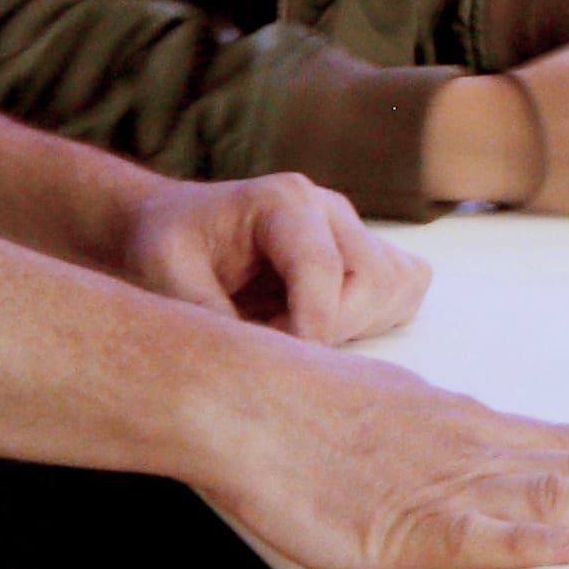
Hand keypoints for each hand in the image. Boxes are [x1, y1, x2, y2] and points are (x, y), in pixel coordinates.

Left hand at [128, 171, 428, 347]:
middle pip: (368, 281)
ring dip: (351, 327)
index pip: (322, 267)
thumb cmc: (168, 245)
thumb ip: (209, 313)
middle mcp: (329, 208)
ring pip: (392, 289)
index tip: (277, 368)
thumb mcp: (166, 273)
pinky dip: (374, 319)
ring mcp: (353, 229)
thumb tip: (257, 363)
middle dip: (327, 330)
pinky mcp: (367, 252)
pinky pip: (402, 290)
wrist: (174, 226)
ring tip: (291, 334)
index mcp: (283, 200)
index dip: (307, 328)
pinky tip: (323, 328)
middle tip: (272, 346)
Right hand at [196, 344, 568, 568]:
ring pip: (551, 496)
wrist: (238, 396)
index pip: (566, 443)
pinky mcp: (399, 525)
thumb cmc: (293, 406)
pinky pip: (473, 536)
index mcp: (463, 428)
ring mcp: (441, 484)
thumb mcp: (379, 415)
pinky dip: (524, 543)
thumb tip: (444, 459)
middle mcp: (469, 450)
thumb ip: (424, 445)